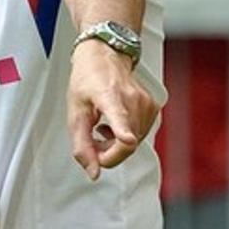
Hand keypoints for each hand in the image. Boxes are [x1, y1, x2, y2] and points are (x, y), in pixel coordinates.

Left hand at [66, 40, 157, 180]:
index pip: (119, 116)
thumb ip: (82, 145)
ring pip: (134, 144)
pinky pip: (141, 135)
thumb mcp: (75, 112)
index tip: (127, 140)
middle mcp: (131, 98)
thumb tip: (94, 173)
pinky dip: (127, 137)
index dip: (122, 132)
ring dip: (116, 146)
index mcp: (108, 95)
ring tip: (102, 127)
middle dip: (107, 153)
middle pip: (125, 144)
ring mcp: (145, 102)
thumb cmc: (87, 80)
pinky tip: (116, 124)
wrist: (105, 54)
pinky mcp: (153, 107)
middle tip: (93, 141)